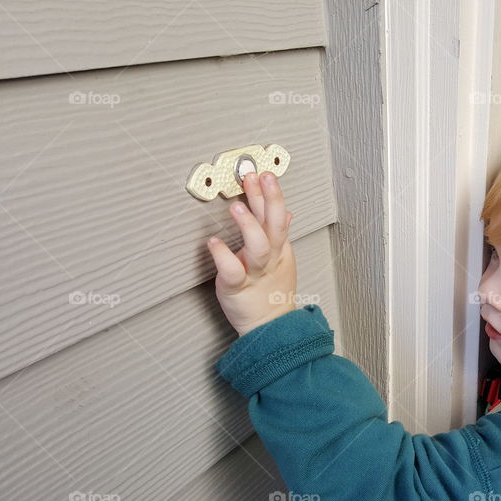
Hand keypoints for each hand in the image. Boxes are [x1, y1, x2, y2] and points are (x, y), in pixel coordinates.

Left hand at [206, 171, 296, 335]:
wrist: (270, 326)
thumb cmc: (270, 292)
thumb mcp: (281, 258)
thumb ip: (280, 232)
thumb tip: (286, 211)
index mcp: (279, 247)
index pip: (277, 215)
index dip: (271, 194)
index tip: (264, 173)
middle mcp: (269, 257)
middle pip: (274, 225)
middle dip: (268, 200)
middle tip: (258, 178)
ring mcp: (255, 272)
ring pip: (258, 247)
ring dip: (248, 226)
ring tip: (237, 207)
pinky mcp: (237, 287)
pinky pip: (232, 271)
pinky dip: (223, 256)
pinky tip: (213, 242)